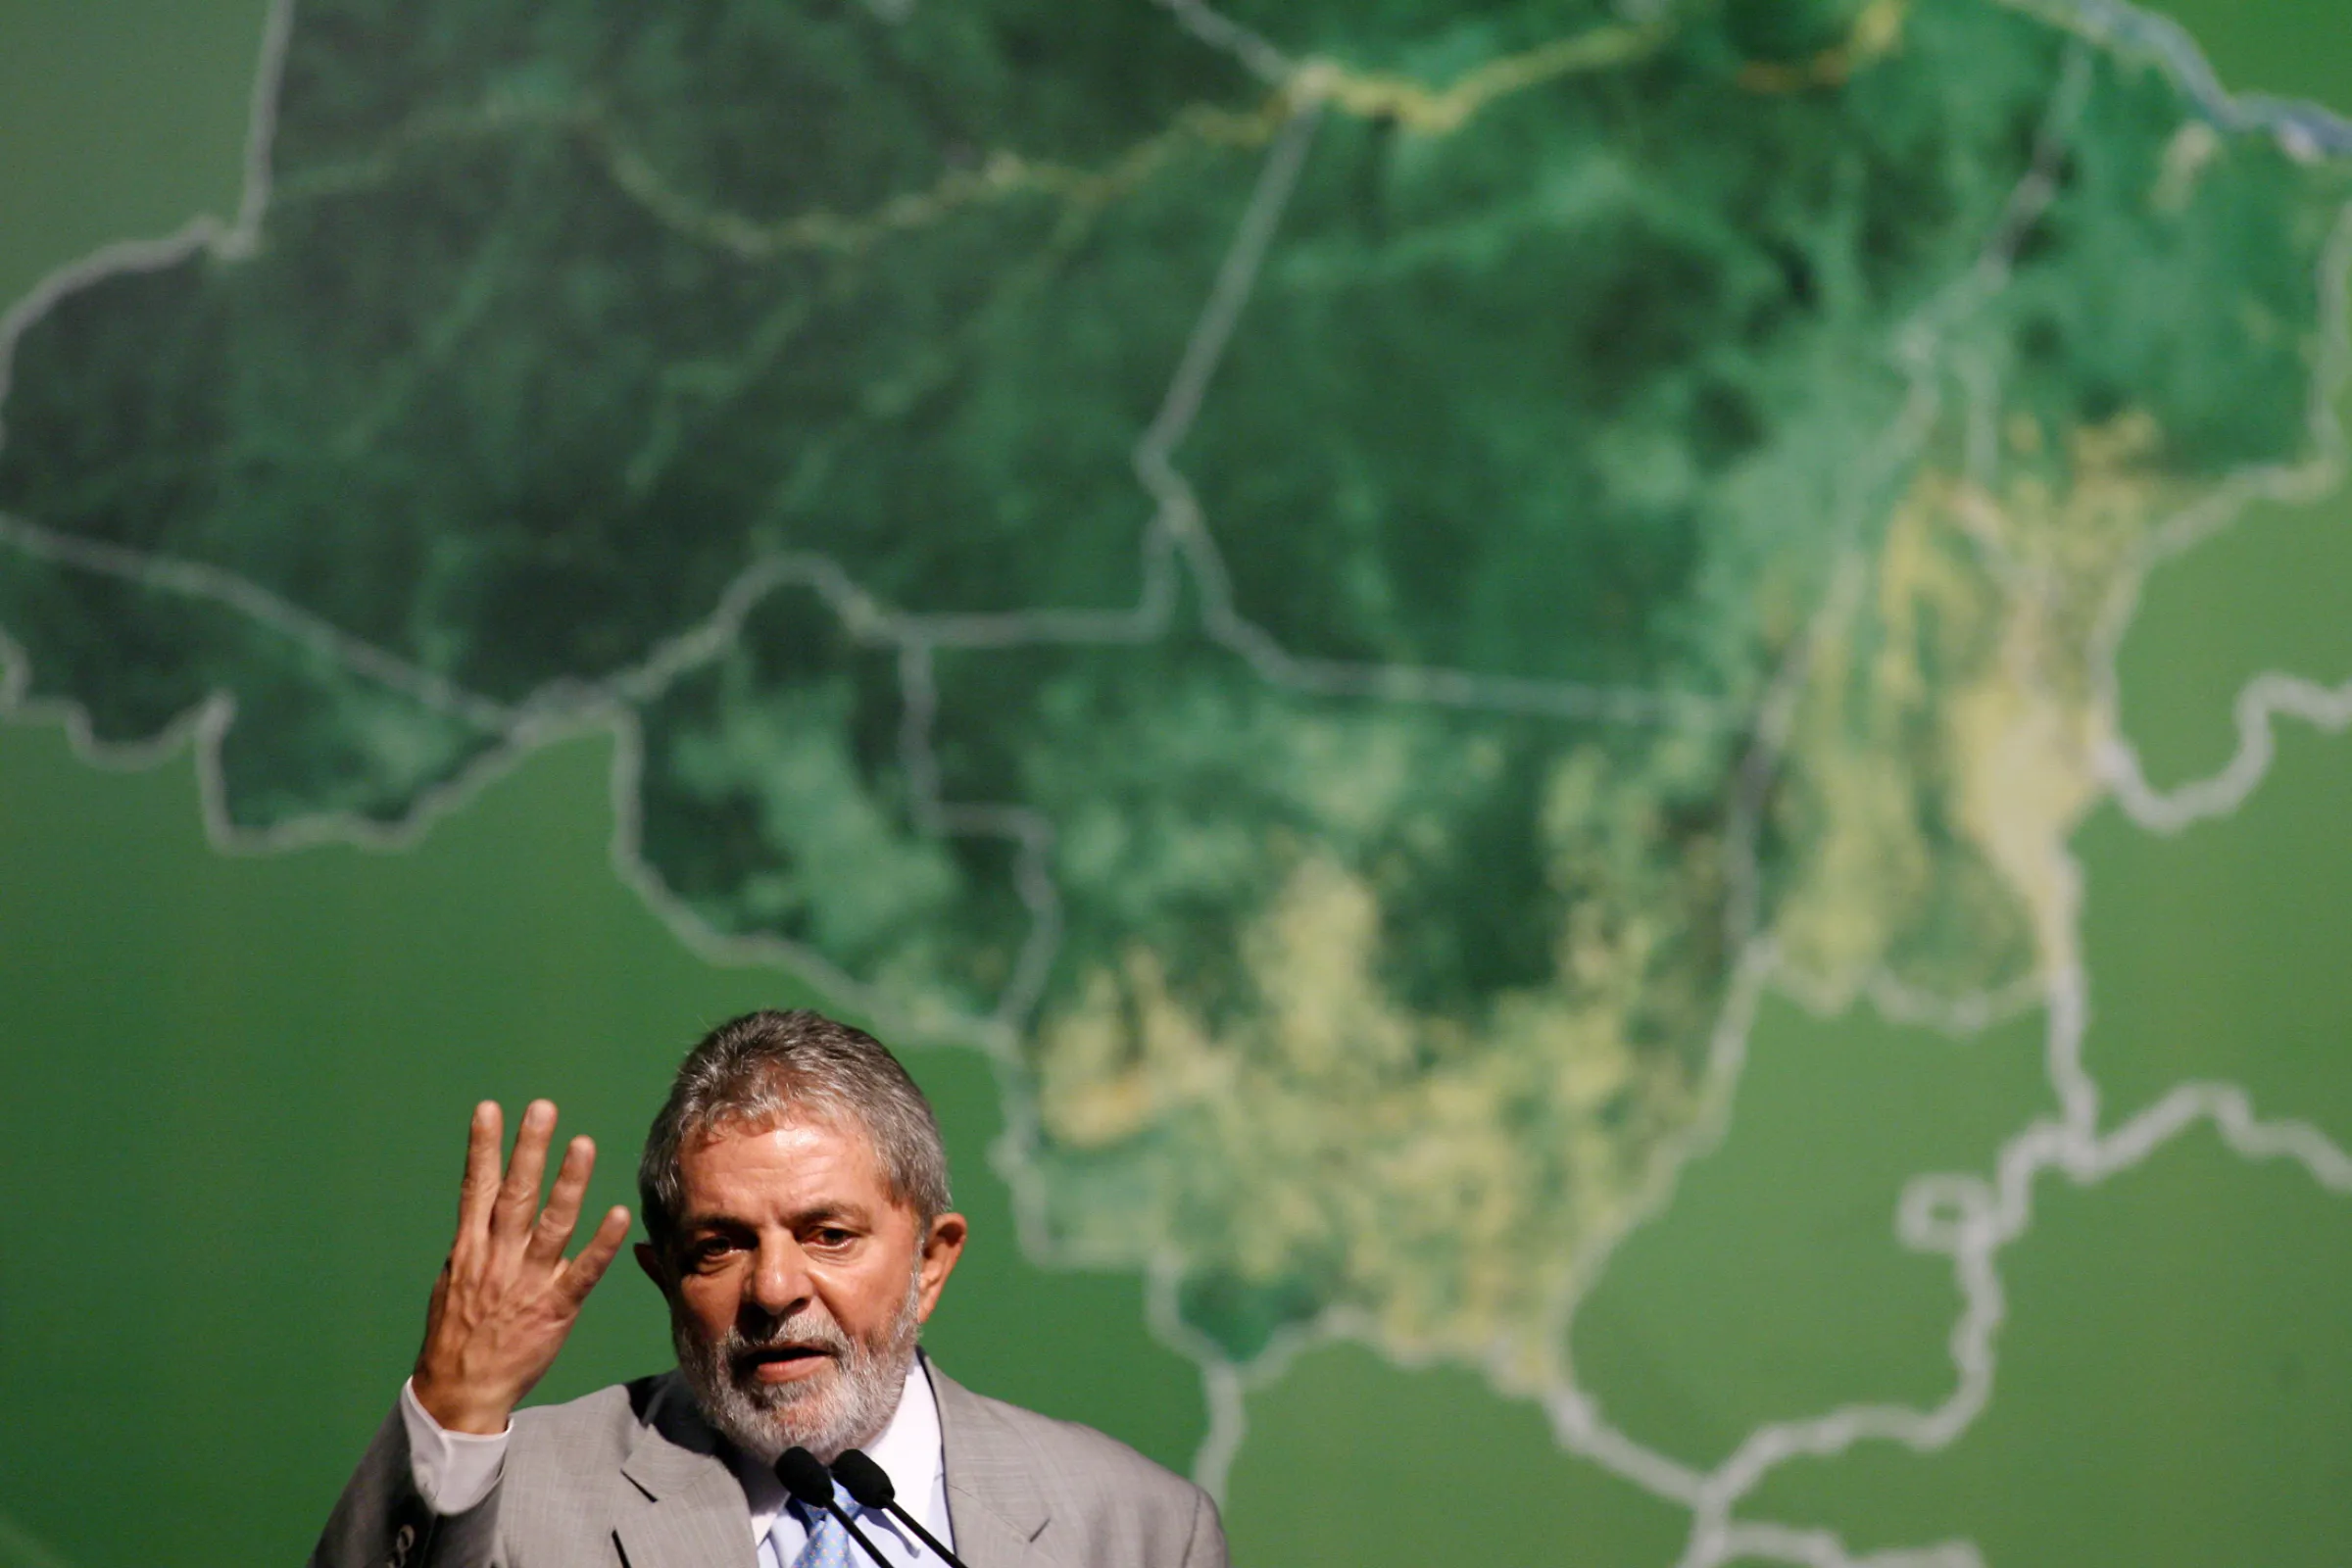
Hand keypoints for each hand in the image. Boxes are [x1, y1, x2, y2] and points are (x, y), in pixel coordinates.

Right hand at [410, 1100, 631, 1434]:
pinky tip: (617, 1214)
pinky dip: (600, 1244)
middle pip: (515, 1195)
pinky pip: (583, 1271)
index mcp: (470, 1249)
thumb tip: (483, 1204)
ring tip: (583, 1144)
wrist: (460, 1391)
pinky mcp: (556, 1308)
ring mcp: (528, 1282)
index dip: (483, 1147)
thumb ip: (474, 1241)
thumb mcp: (454, 1279)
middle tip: (543, 1108)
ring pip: (552, 1225)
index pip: (477, 1188)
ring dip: (568, 1184)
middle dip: (528, 1149)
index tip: (489, 1108)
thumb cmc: (458, 1333)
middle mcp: (498, 1259)